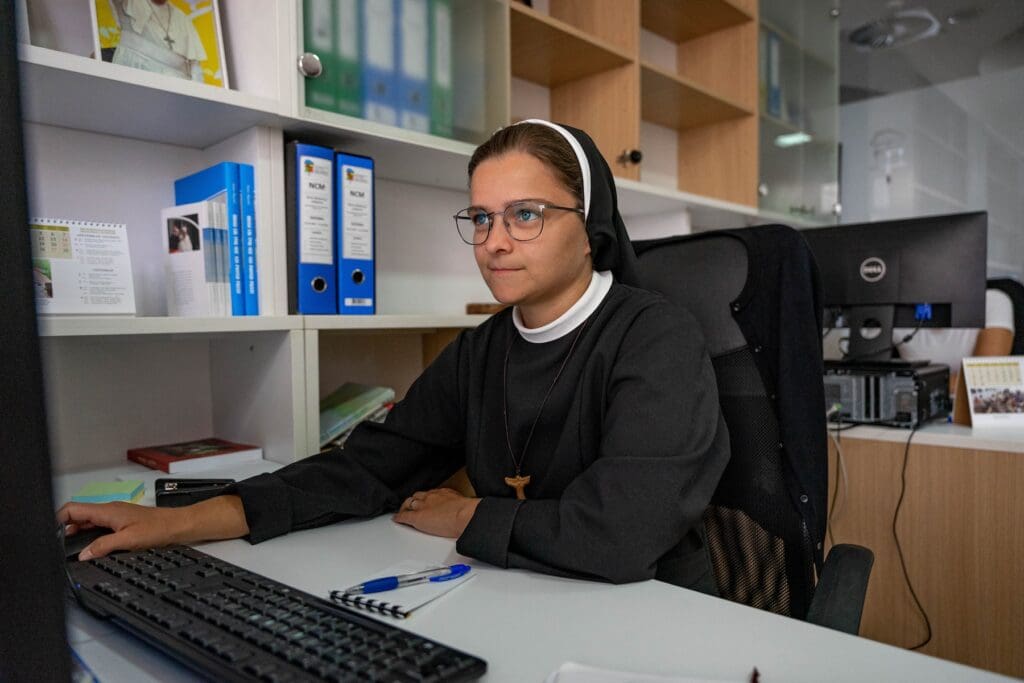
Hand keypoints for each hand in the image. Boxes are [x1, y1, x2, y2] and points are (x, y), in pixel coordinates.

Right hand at [57, 501, 189, 560]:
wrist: (178, 525)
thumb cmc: (159, 528)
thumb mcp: (129, 540)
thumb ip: (103, 546)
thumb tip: (83, 555)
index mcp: (107, 511)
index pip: (73, 509)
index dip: (57, 518)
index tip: (49, 532)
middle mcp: (108, 511)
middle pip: (77, 515)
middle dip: (64, 528)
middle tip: (56, 544)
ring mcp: (114, 516)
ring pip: (87, 522)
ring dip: (76, 532)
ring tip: (68, 547)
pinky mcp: (120, 523)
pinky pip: (98, 527)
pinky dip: (89, 535)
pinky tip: (88, 546)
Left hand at [392, 488, 480, 538]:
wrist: (465, 515)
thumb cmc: (468, 512)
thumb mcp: (465, 505)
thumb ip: (460, 506)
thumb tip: (466, 512)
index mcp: (443, 493)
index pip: (430, 494)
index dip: (425, 498)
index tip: (426, 501)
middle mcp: (431, 497)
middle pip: (417, 496)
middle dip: (414, 501)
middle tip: (411, 506)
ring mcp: (423, 506)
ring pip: (409, 504)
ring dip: (406, 508)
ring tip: (403, 512)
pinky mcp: (417, 517)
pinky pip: (404, 516)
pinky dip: (399, 518)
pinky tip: (396, 519)